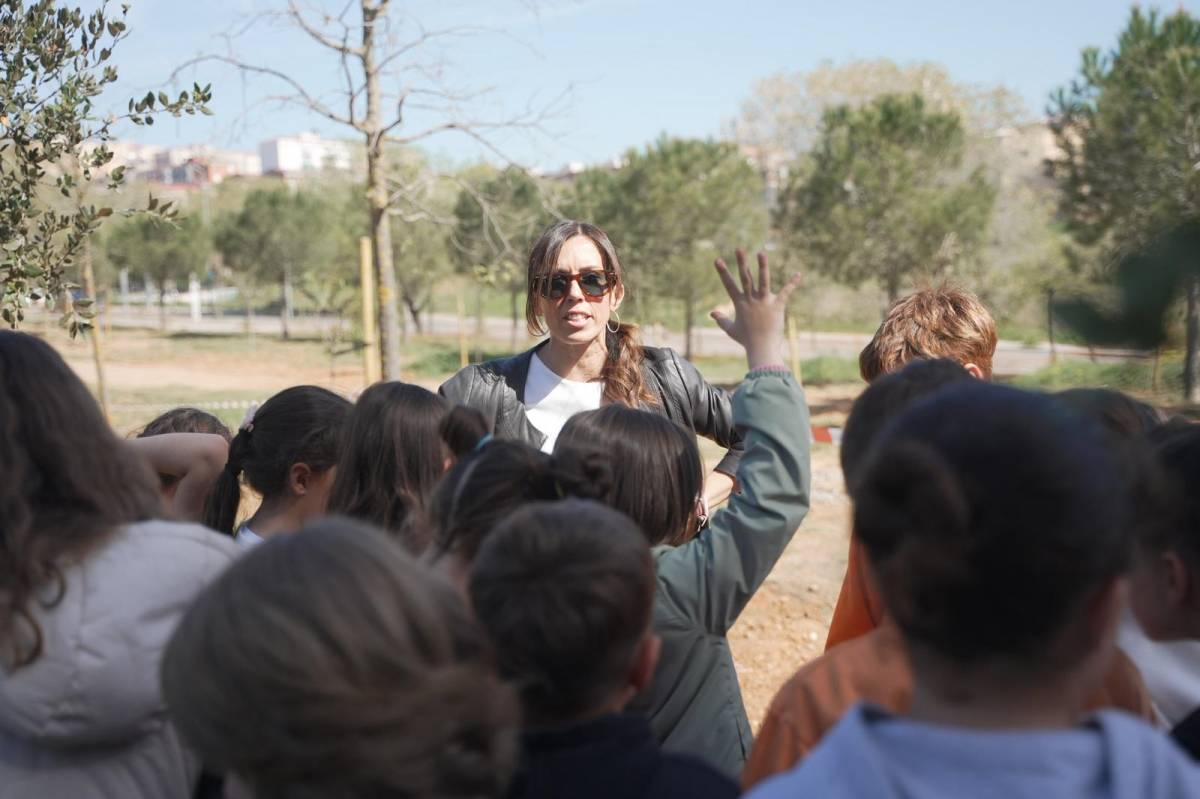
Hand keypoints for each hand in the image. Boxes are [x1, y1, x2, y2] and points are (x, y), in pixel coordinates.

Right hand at [711, 249, 801, 369]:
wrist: (761, 348)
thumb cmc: (746, 340)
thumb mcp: (731, 330)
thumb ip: (721, 320)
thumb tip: (712, 313)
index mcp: (740, 304)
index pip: (729, 285)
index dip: (723, 272)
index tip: (717, 260)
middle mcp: (751, 300)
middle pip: (745, 278)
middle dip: (741, 262)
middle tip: (739, 248)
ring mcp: (764, 302)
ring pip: (763, 281)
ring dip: (762, 266)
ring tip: (761, 252)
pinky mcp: (777, 306)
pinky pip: (786, 292)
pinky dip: (793, 284)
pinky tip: (798, 274)